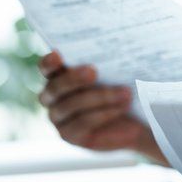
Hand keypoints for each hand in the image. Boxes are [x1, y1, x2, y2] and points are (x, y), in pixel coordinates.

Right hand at [37, 51, 164, 161]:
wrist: (135, 120)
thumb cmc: (121, 86)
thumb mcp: (115, 71)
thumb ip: (105, 60)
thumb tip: (113, 46)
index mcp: (57, 75)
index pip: (46, 67)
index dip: (49, 62)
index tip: (59, 54)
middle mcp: (52, 97)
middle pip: (56, 87)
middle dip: (74, 78)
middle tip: (93, 71)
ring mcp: (58, 119)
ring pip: (71, 106)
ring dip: (100, 97)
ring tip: (125, 92)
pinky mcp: (69, 135)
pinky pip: (83, 123)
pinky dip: (104, 113)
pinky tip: (122, 106)